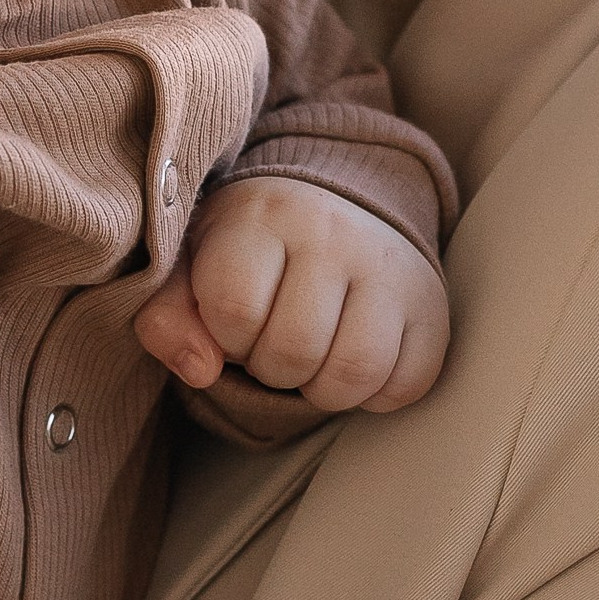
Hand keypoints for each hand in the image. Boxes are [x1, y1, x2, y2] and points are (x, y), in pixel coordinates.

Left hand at [134, 177, 449, 414]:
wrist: (337, 205)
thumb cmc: (250, 250)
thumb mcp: (192, 267)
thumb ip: (167, 317)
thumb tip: (200, 370)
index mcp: (265, 215)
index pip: (236, 307)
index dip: (226, 336)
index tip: (234, 321)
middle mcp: (335, 234)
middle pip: (294, 350)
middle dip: (271, 368)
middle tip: (273, 344)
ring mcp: (392, 268)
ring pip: (356, 371)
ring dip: (322, 389)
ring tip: (312, 359)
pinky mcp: (432, 306)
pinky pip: (407, 383)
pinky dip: (375, 394)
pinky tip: (352, 358)